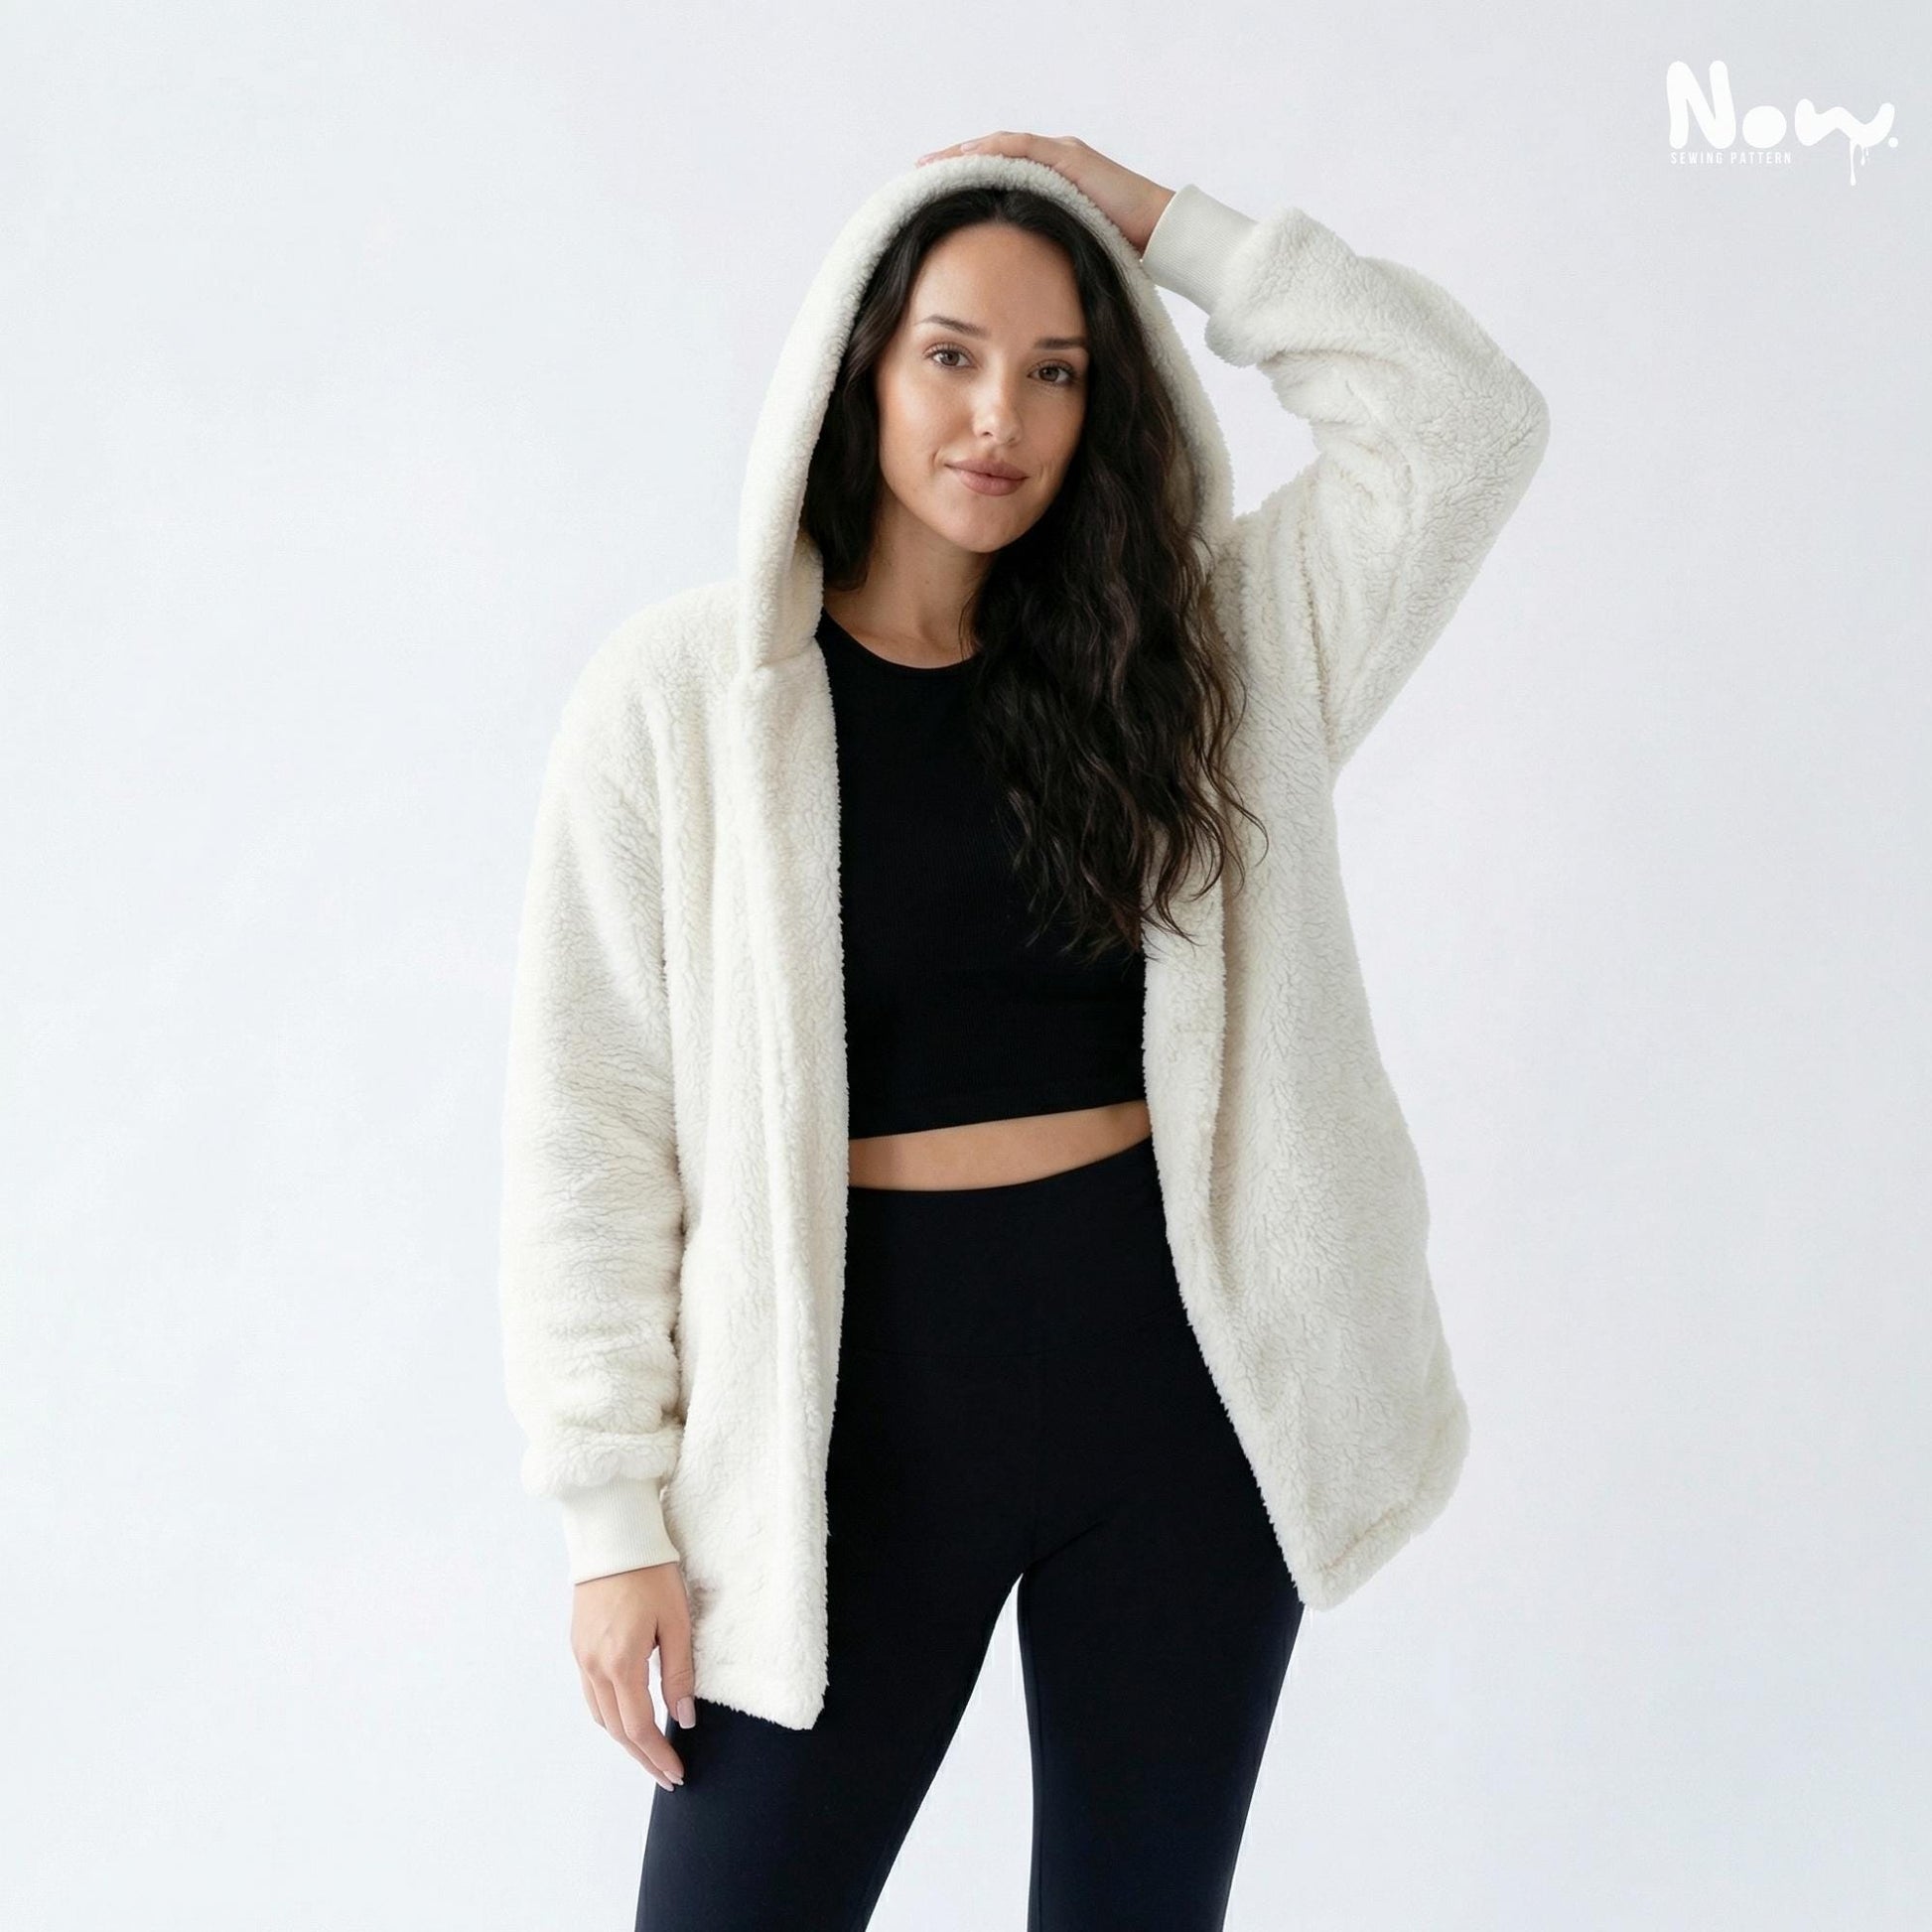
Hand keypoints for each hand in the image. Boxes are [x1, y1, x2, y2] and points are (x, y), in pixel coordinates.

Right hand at [571, 1563, 695, 1790]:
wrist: (613, 1536)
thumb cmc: (650, 1572)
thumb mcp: (676, 1621)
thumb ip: (679, 1673)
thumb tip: (684, 1718)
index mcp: (621, 1662)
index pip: (639, 1727)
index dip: (658, 1756)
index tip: (677, 1774)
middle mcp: (594, 1665)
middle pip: (616, 1730)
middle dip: (642, 1757)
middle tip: (667, 1776)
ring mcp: (582, 1656)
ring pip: (600, 1715)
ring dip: (625, 1739)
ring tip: (651, 1752)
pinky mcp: (579, 1645)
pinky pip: (591, 1694)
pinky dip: (610, 1714)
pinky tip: (628, 1715)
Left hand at [914, 132, 1174, 255]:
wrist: (1160, 236)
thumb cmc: (1120, 254)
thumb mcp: (1069, 255)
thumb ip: (1042, 256)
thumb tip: (1014, 289)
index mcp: (1052, 183)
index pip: (999, 175)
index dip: (964, 181)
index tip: (930, 194)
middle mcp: (1054, 162)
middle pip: (992, 157)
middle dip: (953, 163)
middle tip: (917, 172)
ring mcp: (1062, 156)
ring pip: (1000, 148)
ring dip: (962, 154)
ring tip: (928, 164)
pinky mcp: (1069, 158)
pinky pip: (1021, 149)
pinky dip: (990, 153)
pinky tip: (963, 159)